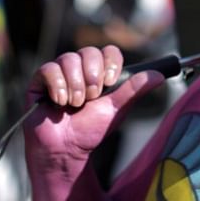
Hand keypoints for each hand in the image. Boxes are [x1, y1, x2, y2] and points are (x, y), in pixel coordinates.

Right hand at [24, 45, 162, 164]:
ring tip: (75, 105)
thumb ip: (134, 90)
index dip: (110, 62)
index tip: (110, 81)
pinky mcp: (39, 81)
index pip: (108, 51)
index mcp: (98, 73)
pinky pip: (49, 69)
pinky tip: (60, 103)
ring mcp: (58, 73)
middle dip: (92, 77)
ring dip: (76, 86)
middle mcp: (78, 69)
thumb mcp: (116, 109)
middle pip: (88, 52)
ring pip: (68, 59)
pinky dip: (58, 87)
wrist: (66, 149)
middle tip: (90, 98)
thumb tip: (159, 75)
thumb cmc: (89, 130)